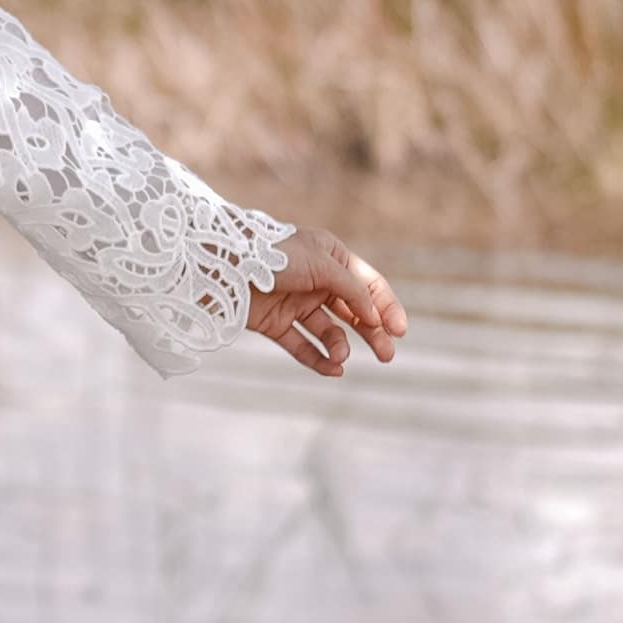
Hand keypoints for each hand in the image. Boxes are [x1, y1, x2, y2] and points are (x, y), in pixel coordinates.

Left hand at [247, 226, 406, 378]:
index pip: (369, 285)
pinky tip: (332, 368)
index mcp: (332, 257)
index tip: (399, 331)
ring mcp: (296, 303)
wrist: (222, 264)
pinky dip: (317, 358)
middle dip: (372, 333)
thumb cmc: (274, 254)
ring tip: (341, 357)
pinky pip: (302, 345)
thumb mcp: (322, 264)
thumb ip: (352, 289)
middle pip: (353, 312)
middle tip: (387, 355)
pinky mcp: (275, 324)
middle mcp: (317, 281)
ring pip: (329, 332)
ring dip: (339, 346)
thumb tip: (373, 316)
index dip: (386, 307)